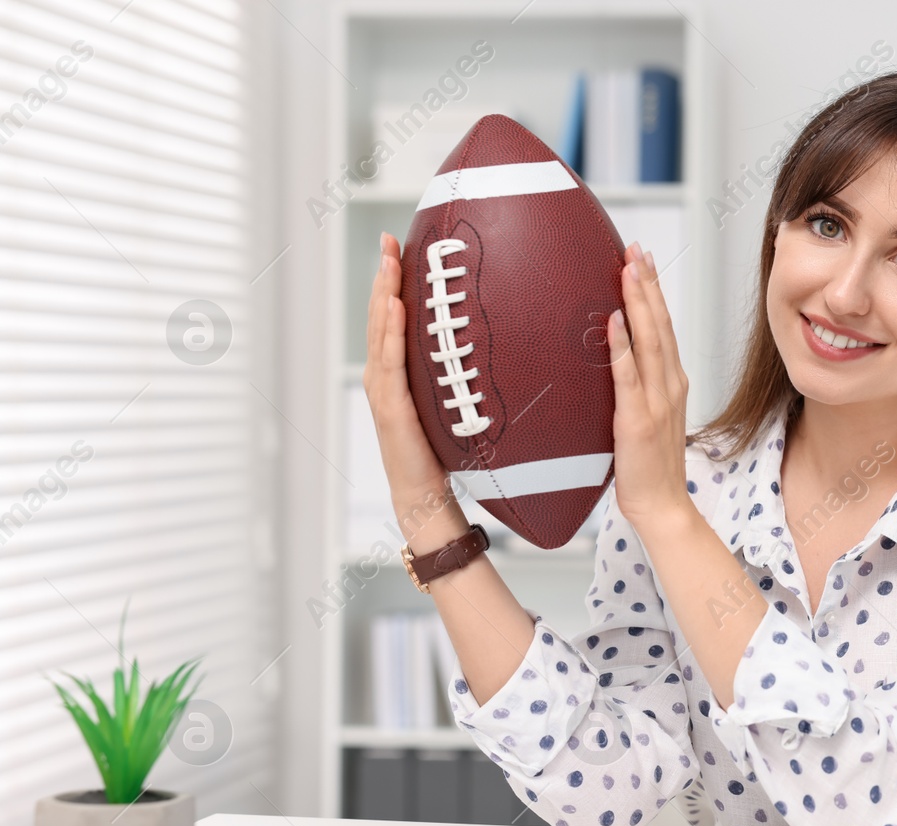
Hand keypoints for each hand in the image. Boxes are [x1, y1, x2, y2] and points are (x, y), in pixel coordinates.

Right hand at [364, 231, 467, 549]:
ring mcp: (384, 392)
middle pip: (381, 318)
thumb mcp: (455, 408)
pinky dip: (391, 333)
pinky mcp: (392, 409)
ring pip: (380, 333)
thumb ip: (462, 381)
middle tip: (388, 240)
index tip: (399, 248)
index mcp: (399, 376)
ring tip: (388, 260)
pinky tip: (396, 306)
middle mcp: (385, 378)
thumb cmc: (444, 457)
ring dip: (383, 294)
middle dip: (383, 277)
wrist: (427, 498)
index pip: (393, 321)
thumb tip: (500, 353)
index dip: (393, 284)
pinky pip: (391, 364)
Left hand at [608, 242, 691, 530]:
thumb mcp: (649, 418)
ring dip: (638, 303)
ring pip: (649, 342)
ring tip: (628, 270)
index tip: (643, 260)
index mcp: (672, 383)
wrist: (662, 507)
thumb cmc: (651, 467)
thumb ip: (640, 387)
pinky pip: (628, 377)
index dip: (654, 292)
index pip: (664, 328)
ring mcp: (656, 402)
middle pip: (660, 325)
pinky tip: (613, 322)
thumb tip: (619, 360)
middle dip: (648, 284)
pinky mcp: (636, 421)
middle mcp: (669, 386)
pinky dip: (621, 347)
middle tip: (636, 249)